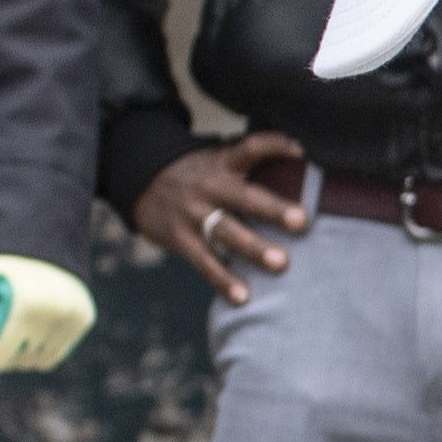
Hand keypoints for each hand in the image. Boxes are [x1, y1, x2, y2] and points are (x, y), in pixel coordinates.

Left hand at [0, 255, 95, 393]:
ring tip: (7, 320)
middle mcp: (57, 309)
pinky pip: (52, 356)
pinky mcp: (85, 317)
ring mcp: (75, 314)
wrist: (25, 235)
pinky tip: (26, 324)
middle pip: (14, 362)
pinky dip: (35, 348)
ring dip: (15, 352)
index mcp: (24, 303)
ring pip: (34, 363)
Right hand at [131, 130, 309, 301]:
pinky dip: (223, 281)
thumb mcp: (217, 158)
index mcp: (222, 163)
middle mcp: (210, 187)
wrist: (140, 181)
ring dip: (254, 249)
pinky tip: (243, 297)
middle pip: (244, 197)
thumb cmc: (197, 173)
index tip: (300, 151)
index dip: (274, 145)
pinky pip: (205, 262)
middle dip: (273, 209)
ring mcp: (194, 214)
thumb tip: (300, 166)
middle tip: (302, 221)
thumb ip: (249, 163)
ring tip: (280, 263)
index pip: (250, 148)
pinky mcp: (181, 239)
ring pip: (227, 233)